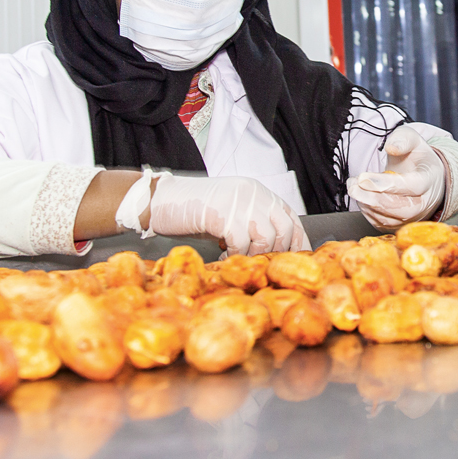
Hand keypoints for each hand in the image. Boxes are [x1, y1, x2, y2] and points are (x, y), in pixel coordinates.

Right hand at [148, 175, 309, 254]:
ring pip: (265, 237)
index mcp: (258, 192)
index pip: (291, 217)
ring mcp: (239, 200)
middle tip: (259, 267)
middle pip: (284, 228)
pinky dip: (234, 256)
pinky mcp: (222, 212)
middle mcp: (253, 193)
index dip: (297, 242)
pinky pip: (241, 242)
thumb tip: (272, 253)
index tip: (294, 262)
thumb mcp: (231, 213)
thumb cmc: (194, 210)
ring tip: (237, 261)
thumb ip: (252, 225)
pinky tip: (222, 258)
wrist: (161, 199)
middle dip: (275, 253)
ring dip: (253, 256)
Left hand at [347, 126, 446, 230]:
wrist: (425, 177)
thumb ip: (403, 139)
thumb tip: (391, 147)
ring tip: (353, 187)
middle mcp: (425, 202)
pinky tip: (360, 197)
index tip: (363, 177)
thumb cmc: (417, 158)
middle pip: (401, 209)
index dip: (386, 184)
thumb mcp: (413, 140)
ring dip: (367, 204)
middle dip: (373, 199)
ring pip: (390, 219)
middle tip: (353, 186)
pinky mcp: (400, 224)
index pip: (411, 186)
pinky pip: (382, 224)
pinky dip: (367, 212)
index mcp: (429, 179)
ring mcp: (414, 216)